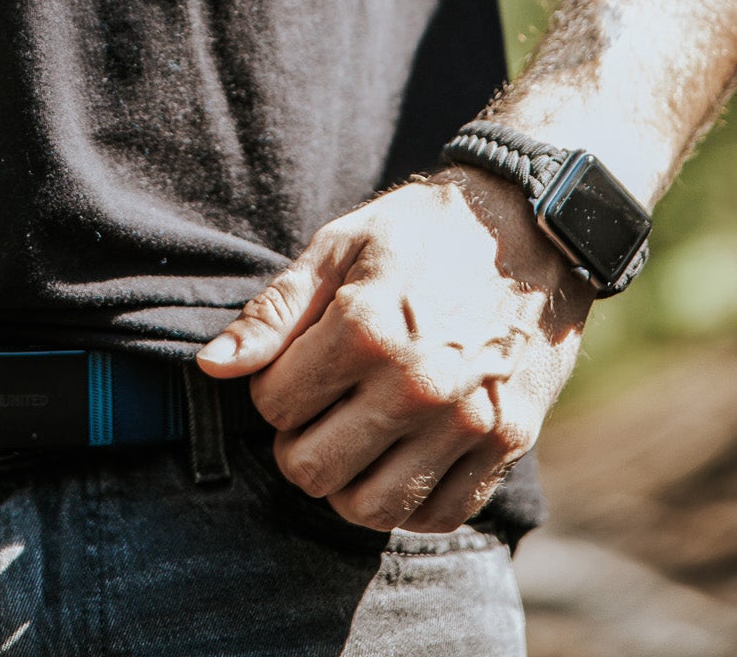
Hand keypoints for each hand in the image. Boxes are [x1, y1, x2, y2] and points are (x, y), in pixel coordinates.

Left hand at [197, 173, 592, 533]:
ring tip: (353, 439)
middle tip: (317, 410)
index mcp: (365, 328)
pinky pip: (440, 515)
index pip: (273, 405)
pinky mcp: (508, 442)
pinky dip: (411, 502)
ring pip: (371, 508)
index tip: (297, 366)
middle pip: (312, 468)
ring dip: (347, 483)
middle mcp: (415, 384)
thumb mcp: (340, 245)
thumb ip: (275, 310)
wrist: (528, 227)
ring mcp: (466, 420)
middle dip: (298, 443)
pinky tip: (402, 458)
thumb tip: (213, 366)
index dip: (272, 387)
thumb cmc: (422, 231)